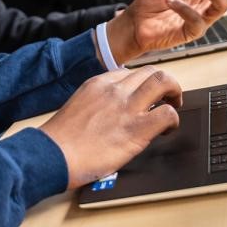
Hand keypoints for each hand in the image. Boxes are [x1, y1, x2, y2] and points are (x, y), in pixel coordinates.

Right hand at [40, 67, 182, 188]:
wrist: (52, 155)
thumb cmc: (60, 141)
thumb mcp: (77, 108)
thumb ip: (97, 105)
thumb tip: (110, 116)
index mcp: (98, 84)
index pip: (130, 72)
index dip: (142, 84)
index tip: (144, 96)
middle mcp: (114, 90)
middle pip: (150, 71)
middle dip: (164, 83)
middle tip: (167, 97)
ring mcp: (127, 107)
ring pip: (163, 81)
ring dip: (174, 92)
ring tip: (174, 107)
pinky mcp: (137, 129)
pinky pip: (167, 114)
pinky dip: (173, 120)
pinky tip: (167, 130)